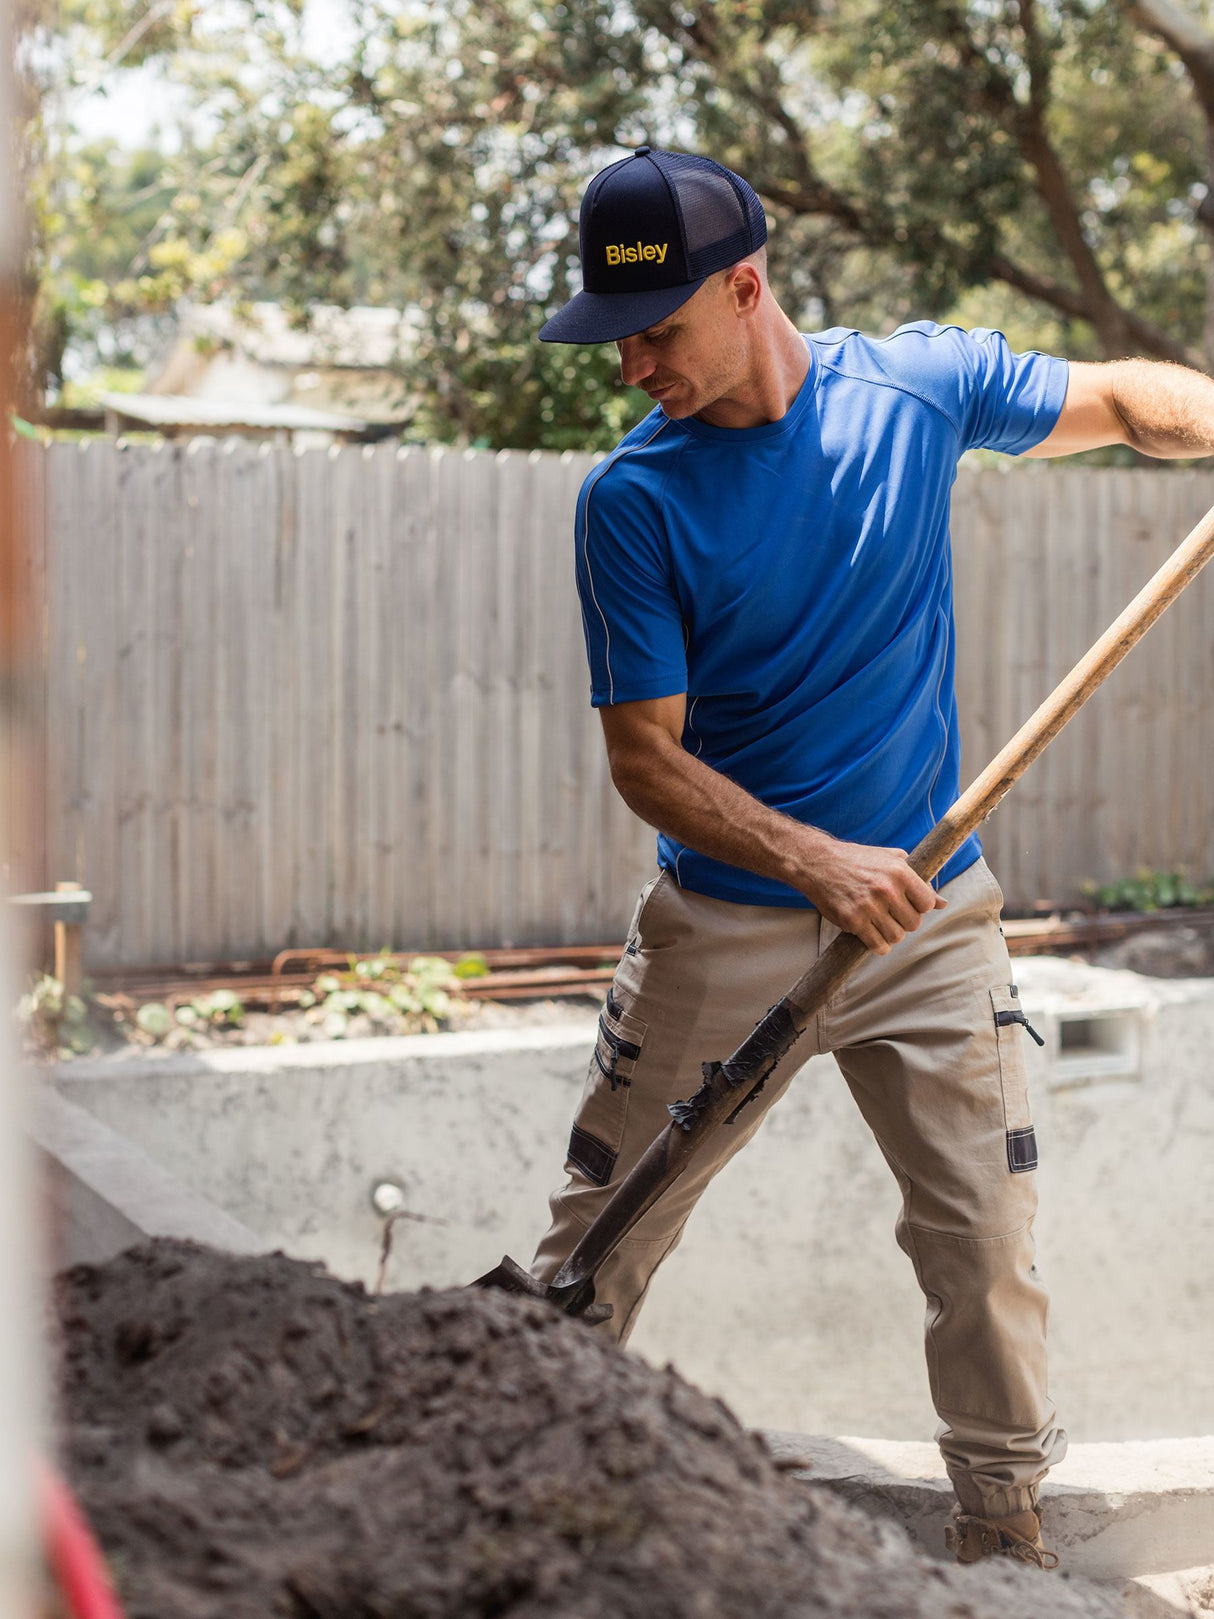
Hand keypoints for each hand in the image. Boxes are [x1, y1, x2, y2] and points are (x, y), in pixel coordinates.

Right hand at [797, 838, 945, 954]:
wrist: (817, 863)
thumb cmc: (856, 860)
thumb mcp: (889, 860)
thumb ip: (917, 880)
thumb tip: (942, 903)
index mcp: (899, 871)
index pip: (926, 903)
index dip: (918, 907)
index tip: (906, 905)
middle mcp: (887, 889)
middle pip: (913, 924)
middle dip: (904, 922)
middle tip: (890, 915)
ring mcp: (869, 906)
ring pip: (896, 937)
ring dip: (890, 935)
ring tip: (879, 923)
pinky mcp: (853, 921)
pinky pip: (877, 945)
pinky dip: (878, 945)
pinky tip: (872, 935)